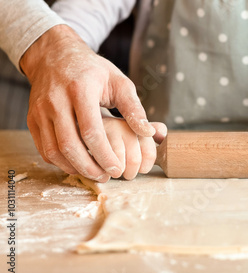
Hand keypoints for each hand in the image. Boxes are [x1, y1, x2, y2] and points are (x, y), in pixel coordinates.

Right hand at [20, 25, 155, 181]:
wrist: (55, 55)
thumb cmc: (93, 71)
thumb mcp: (119, 82)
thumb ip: (134, 108)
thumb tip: (149, 132)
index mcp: (80, 90)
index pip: (91, 130)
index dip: (104, 154)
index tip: (117, 169)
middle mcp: (56, 100)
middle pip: (70, 144)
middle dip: (89, 167)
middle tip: (106, 177)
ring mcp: (41, 111)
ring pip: (53, 150)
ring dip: (74, 168)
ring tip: (95, 174)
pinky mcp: (32, 119)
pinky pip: (44, 148)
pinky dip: (60, 162)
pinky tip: (78, 165)